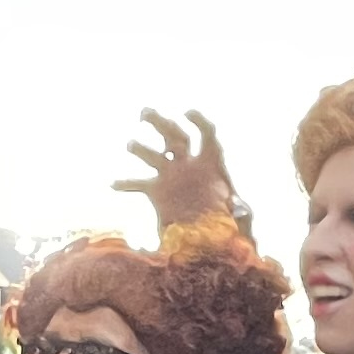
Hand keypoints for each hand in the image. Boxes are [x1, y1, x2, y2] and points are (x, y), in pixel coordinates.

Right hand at [116, 110, 234, 232]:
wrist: (206, 240)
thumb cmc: (226, 227)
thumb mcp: (236, 217)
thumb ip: (240, 212)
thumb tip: (240, 211)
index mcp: (209, 163)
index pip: (206, 133)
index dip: (199, 121)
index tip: (186, 113)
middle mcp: (188, 164)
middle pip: (173, 135)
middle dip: (160, 122)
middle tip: (144, 114)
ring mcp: (170, 176)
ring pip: (153, 155)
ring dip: (141, 149)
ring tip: (130, 145)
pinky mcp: (157, 192)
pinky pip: (139, 184)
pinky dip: (126, 184)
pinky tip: (113, 184)